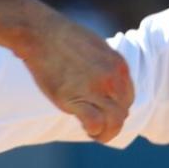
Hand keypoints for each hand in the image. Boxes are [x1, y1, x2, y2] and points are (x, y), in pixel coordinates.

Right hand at [18, 11, 133, 141]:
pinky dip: (94, 131)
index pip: (128, 97)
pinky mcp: (75, 98)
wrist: (40, 33)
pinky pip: (95, 123)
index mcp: (118, 65)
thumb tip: (106, 82)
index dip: (117, 108)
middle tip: (100, 127)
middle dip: (113, 122)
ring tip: (95, 134)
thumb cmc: (63, 38)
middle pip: (123, 111)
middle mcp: (112, 78)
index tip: (105, 112)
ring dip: (107, 132)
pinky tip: (86, 129)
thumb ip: (105, 66)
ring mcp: (95, 88)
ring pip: (115, 121)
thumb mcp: (96, 47)